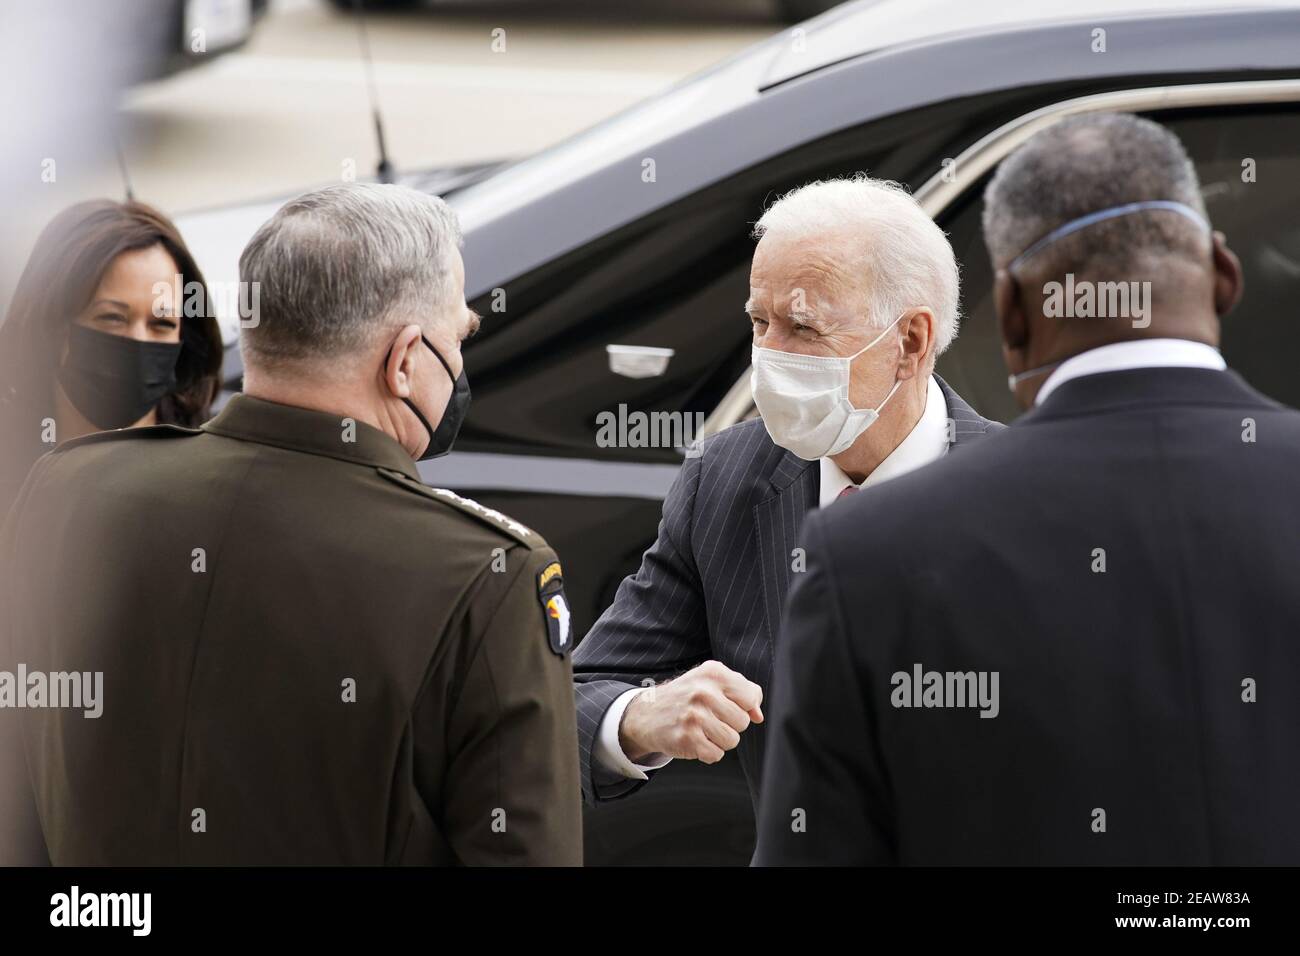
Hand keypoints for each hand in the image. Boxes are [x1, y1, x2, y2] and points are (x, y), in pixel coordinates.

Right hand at [619, 660, 763, 763]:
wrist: (647, 714)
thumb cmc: (687, 697)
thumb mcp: (713, 683)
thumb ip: (743, 693)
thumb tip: (759, 716)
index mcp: (714, 673)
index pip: (751, 697)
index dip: (743, 706)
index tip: (727, 705)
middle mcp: (703, 692)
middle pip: (742, 722)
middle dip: (730, 724)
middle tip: (710, 718)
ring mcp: (694, 716)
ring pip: (732, 740)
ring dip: (720, 740)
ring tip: (703, 729)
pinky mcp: (687, 738)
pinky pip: (716, 754)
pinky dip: (708, 752)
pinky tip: (696, 739)